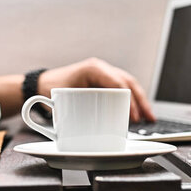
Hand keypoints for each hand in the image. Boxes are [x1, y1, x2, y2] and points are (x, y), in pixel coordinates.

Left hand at [38, 58, 154, 122]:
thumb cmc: (50, 88)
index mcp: (93, 68)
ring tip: (148, 117)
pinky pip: (122, 87)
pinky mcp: (103, 81)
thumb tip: (88, 122)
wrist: (42, 84)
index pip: (118, 83)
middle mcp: (101, 68)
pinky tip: (137, 111)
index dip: (129, 99)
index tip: (134, 116)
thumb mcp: (63, 97)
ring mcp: (103, 73)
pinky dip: (131, 99)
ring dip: (140, 100)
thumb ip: (74, 108)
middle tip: (147, 118)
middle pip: (128, 82)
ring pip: (128, 84)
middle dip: (140, 100)